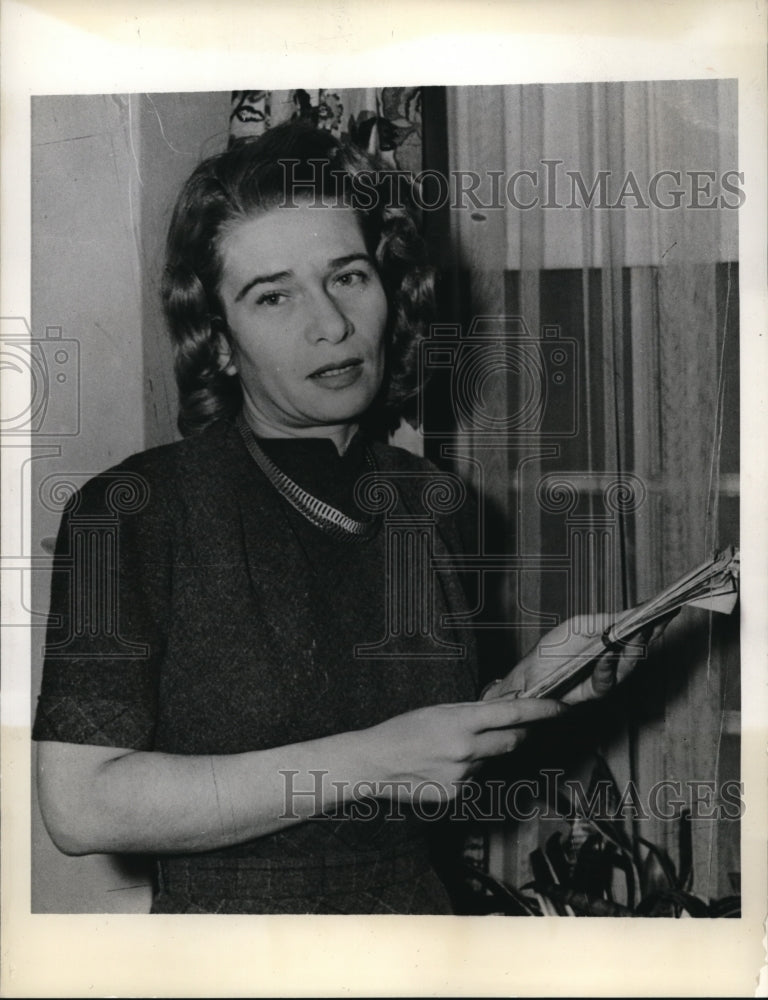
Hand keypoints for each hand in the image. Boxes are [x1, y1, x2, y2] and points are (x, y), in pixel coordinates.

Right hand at [365, 696, 564, 802]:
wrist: (375, 764)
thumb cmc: (404, 730)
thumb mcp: (440, 711)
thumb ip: (475, 711)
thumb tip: (508, 707)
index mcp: (462, 722)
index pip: (515, 714)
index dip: (544, 710)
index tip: (564, 708)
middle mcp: (467, 750)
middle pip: (514, 741)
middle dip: (522, 733)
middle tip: (525, 727)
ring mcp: (464, 776)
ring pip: (492, 760)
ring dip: (485, 752)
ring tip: (453, 747)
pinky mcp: (458, 795)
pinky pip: (477, 778)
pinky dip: (469, 770)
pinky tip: (444, 765)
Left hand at [493, 609, 674, 705]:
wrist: (529, 676)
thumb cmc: (551, 650)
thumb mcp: (577, 626)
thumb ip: (603, 621)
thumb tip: (629, 613)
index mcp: (609, 642)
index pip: (637, 631)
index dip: (654, 621)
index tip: (668, 607)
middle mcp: (612, 660)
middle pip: (639, 649)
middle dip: (651, 633)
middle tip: (658, 619)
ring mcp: (606, 677)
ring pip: (628, 666)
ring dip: (633, 649)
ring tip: (638, 632)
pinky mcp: (594, 693)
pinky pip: (606, 681)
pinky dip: (607, 667)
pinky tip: (606, 655)